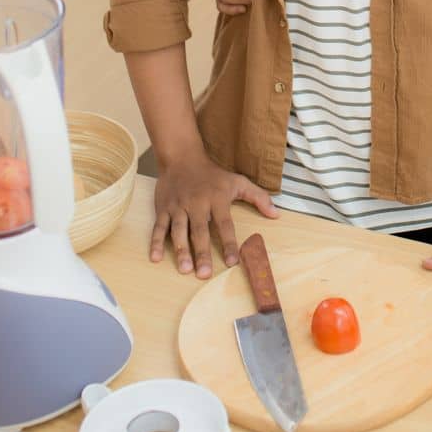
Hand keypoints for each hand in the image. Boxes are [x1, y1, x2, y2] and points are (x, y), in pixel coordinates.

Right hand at [151, 147, 277, 277]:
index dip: (229, 243)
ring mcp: (178, 206)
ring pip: (178, 230)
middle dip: (202, 253)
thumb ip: (258, 197)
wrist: (182, 157)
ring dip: (181, 250)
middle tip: (204, 274)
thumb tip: (276, 214)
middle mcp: (197, 203)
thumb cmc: (213, 174)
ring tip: (184, 269)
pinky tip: (155, 258)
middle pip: (199, 230)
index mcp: (217, 198)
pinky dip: (156, 242)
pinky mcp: (163, 208)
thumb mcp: (238, 181)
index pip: (224, 224)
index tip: (232, 261)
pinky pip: (159, 227)